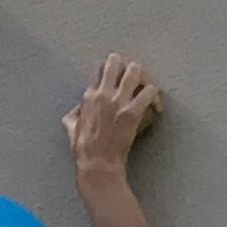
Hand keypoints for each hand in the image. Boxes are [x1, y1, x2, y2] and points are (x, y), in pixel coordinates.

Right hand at [64, 54, 162, 176]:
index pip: (100, 68)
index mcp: (89, 97)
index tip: (117, 74)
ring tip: (146, 86)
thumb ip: (74, 114)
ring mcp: (118, 102)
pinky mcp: (132, 112)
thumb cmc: (84, 151)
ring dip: (142, 76)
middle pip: (116, 61)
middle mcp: (103, 94)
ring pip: (135, 71)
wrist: (97, 165)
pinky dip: (154, 96)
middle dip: (126, 66)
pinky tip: (155, 104)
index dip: (110, 68)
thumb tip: (77, 109)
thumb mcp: (71, 129)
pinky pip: (149, 91)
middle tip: (134, 76)